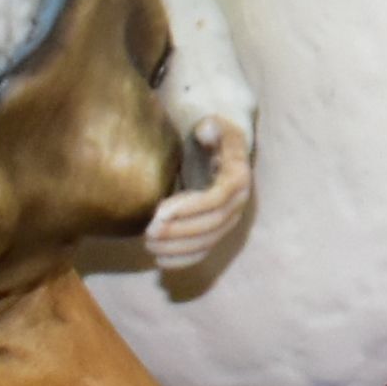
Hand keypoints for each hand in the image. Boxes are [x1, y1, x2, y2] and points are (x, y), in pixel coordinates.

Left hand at [145, 118, 253, 277]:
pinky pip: (204, 251)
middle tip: (148, 231)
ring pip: (207, 241)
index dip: (189, 208)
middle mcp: (239, 202)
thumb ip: (211, 126)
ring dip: (178, 248)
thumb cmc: (214, 135)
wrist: (224, 150)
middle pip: (211, 224)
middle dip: (179, 231)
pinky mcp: (218, 232)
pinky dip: (183, 260)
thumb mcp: (215, 124)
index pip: (216, 199)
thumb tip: (206, 131)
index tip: (158, 211)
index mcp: (238, 177)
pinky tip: (160, 261)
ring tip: (149, 244)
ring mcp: (230, 220)